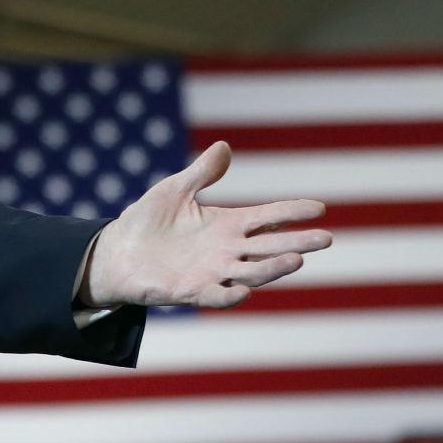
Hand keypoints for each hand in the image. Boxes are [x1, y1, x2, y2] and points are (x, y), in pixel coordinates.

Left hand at [78, 141, 331, 309]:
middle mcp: (227, 250)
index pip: (268, 217)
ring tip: (297, 260)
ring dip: (274, 268)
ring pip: (252, 272)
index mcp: (227, 225)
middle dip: (298, 242)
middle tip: (327, 238)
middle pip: (270, 247)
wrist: (116, 252)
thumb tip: (224, 146)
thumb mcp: (175, 190)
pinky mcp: (192, 291)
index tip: (319, 207)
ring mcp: (212, 272)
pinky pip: (216, 296)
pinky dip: (230, 295)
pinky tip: (244, 291)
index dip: (292, 212)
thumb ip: (202, 173)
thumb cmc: (146, 220)